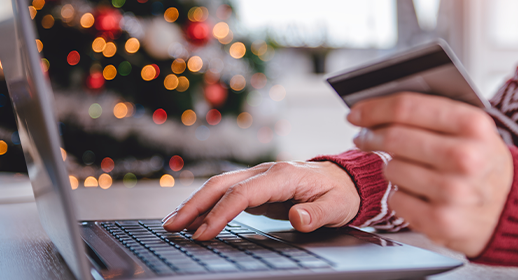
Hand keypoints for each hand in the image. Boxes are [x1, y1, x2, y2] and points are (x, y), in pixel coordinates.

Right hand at [161, 161, 359, 240]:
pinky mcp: (258, 186)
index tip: (204, 233)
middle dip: (194, 205)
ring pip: (220, 186)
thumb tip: (297, 217)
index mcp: (284, 175)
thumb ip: (316, 213)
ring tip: (173, 223)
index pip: (243, 193)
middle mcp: (267, 171)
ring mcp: (260, 176)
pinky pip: (227, 193)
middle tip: (172, 226)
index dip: (221, 213)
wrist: (346, 180)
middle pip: (222, 184)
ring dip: (195, 203)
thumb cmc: (341, 193)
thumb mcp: (337, 207)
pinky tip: (195, 219)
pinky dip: (207, 205)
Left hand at [349, 92, 512, 256]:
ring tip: (407, 168)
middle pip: (394, 138)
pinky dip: (400, 195)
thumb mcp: (475, 130)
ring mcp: (453, 192)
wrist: (516, 210)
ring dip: (391, 167)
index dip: (374, 108)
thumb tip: (381, 106)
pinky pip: (396, 200)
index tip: (357, 112)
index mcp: (474, 125)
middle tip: (365, 137)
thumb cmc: (486, 165)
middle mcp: (465, 157)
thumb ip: (434, 114)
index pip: (407, 108)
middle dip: (372, 136)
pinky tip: (417, 193)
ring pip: (391, 169)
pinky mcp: (441, 221)